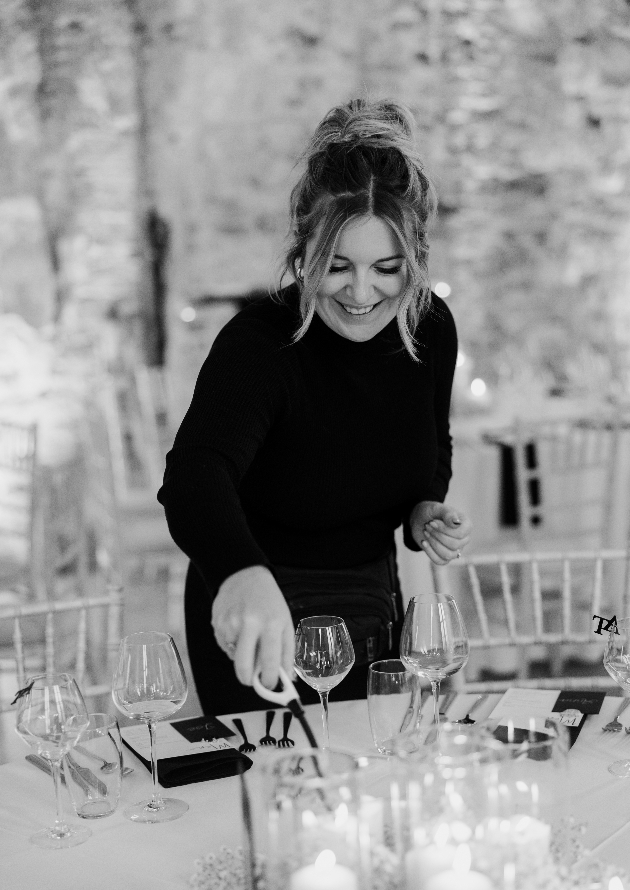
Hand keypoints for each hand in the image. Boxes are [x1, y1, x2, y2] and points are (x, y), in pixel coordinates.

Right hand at [211, 565, 294, 691]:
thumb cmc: (269, 602)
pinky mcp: (217, 623)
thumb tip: (286, 680)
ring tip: (247, 638)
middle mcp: (250, 624)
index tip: (269, 686)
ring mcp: (231, 623)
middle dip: (248, 680)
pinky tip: (237, 630)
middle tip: (252, 681)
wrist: (244, 576)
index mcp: (271, 624)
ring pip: (233, 657)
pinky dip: (231, 645)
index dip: (269, 681)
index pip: (270, 662)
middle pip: (244, 667)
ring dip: (240, 657)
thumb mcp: (285, 622)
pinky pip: (224, 646)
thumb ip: (286, 652)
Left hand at [410, 501, 471, 565]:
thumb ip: (448, 514)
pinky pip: (440, 561)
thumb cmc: (431, 512)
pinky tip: (424, 541)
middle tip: (427, 525)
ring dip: (433, 543)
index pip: (460, 534)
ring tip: (426, 532)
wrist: (420, 519)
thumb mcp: (437, 508)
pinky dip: (430, 552)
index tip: (432, 522)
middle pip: (454, 545)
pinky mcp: (444, 557)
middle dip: (437, 535)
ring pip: (448, 555)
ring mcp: (455, 550)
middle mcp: (463, 539)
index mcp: (466, 526)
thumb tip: (457, 522)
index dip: (444, 530)